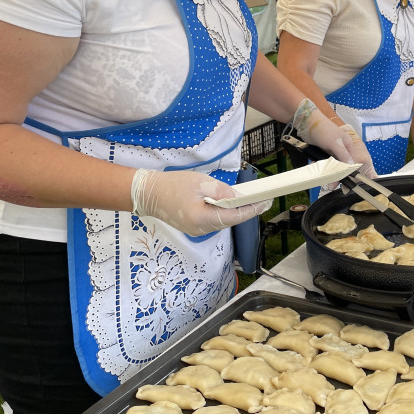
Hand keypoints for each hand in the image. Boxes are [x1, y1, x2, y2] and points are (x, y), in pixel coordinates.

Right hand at [130, 169, 270, 236]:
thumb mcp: (199, 183)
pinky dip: (225, 213)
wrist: (148, 194)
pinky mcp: (194, 227)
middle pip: (230, 221)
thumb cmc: (172, 186)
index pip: (234, 216)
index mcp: (202, 219)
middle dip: (247, 210)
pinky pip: (215, 221)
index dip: (252, 209)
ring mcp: (197, 231)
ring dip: (237, 212)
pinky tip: (232, 204)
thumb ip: (221, 191)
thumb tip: (238, 197)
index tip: (266, 202)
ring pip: (223, 221)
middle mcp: (201, 230)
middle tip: (263, 200)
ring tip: (252, 201)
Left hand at [292, 98, 376, 176]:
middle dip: (336, 174)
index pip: (352, 163)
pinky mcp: (323, 151)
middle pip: (342, 166)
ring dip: (327, 170)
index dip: (348, 173)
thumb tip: (352, 167)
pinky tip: (316, 166)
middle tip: (330, 184)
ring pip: (332, 165)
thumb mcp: (335, 143)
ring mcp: (332, 150)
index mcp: (348, 145)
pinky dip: (320, 165)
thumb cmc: (323, 130)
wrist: (306, 121)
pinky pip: (324, 162)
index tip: (342, 183)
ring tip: (322, 176)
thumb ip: (343, 155)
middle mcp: (342, 149)